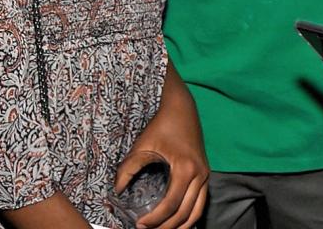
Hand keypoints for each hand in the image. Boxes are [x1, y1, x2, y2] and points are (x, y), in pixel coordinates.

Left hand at [113, 66, 207, 228]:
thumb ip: (129, 169)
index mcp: (186, 168)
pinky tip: (177, 222)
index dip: (155, 219)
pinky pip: (201, 202)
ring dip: (181, 226)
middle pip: (185, 213)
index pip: (170, 205)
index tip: (139, 224)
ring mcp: (205, 174)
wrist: (181, 107)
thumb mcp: (144, 145)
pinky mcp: (205, 172)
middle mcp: (200, 174)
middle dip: (166, 227)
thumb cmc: (163, 124)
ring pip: (196, 212)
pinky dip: (191, 216)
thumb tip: (117, 191)